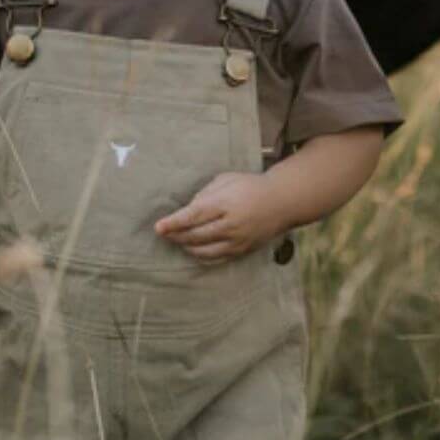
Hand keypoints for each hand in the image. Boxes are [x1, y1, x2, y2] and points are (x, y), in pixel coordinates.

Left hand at [154, 172, 284, 260]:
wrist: (281, 202)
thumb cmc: (250, 186)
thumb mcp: (225, 180)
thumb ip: (205, 194)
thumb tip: (187, 211)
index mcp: (225, 204)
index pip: (194, 216)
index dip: (174, 223)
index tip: (158, 227)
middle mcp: (231, 225)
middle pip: (196, 236)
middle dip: (176, 236)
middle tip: (164, 233)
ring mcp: (237, 241)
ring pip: (204, 251)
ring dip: (186, 247)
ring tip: (177, 240)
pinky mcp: (242, 251)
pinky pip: (216, 259)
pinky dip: (201, 256)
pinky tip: (193, 250)